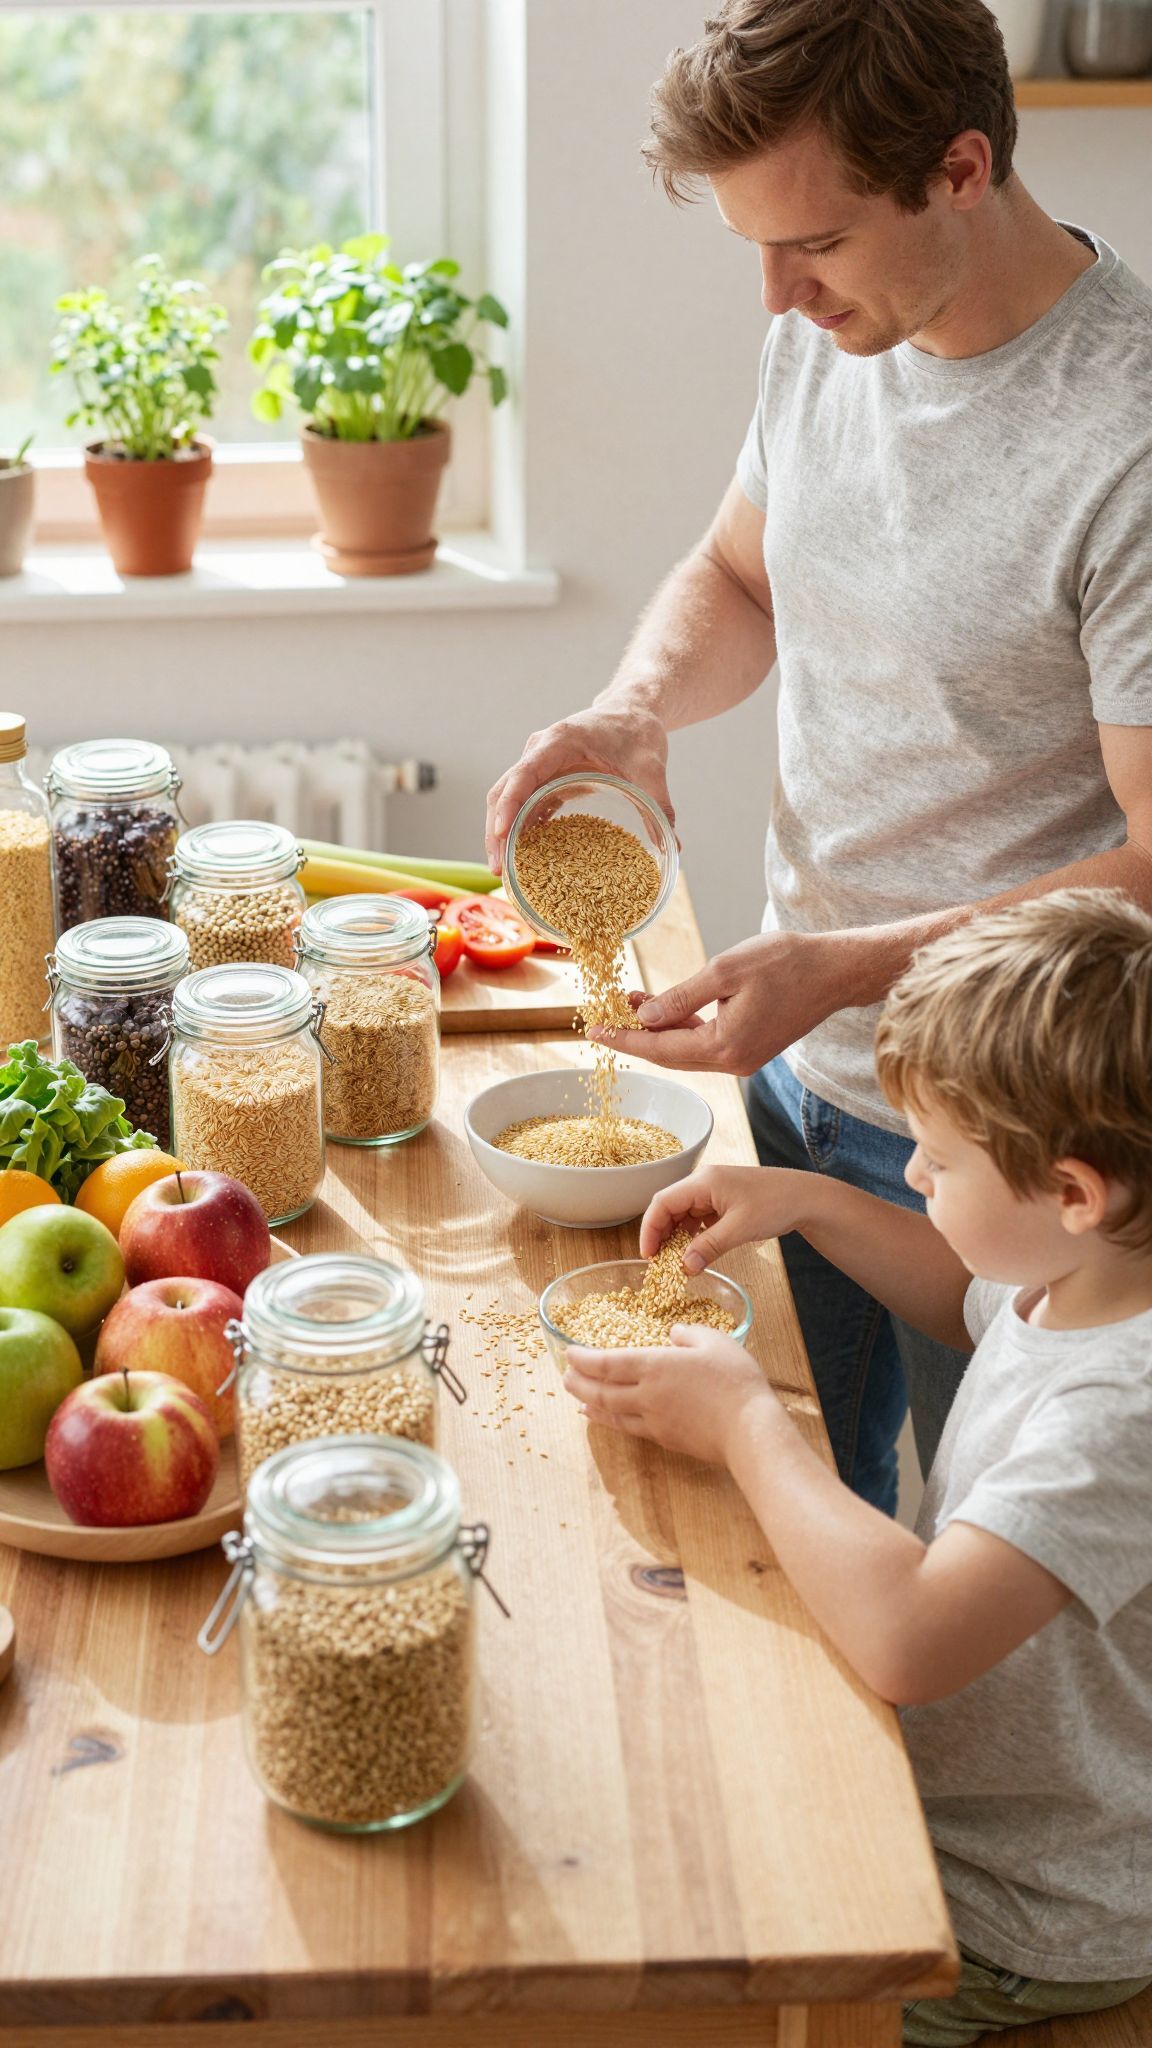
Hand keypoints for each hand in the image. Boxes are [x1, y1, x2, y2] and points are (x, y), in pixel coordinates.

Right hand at [485, 704, 674, 872]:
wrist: (633, 711)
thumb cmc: (638, 730)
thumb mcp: (652, 767)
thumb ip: (660, 804)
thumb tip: (674, 846)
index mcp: (559, 742)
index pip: (522, 775)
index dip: (509, 805)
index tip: (502, 835)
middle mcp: (539, 751)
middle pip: (503, 792)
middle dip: (496, 831)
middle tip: (498, 869)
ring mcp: (538, 763)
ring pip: (506, 799)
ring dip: (501, 834)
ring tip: (503, 871)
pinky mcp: (545, 777)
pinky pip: (522, 803)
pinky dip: (518, 828)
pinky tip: (523, 856)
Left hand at [563, 1325, 777, 1464]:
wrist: (749, 1431)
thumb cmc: (735, 1382)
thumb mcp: (715, 1341)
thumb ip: (689, 1334)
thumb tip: (673, 1334)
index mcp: (655, 1366)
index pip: (607, 1363)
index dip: (583, 1359)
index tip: (569, 1354)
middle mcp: (646, 1395)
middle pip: (600, 1391)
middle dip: (577, 1383)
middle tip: (564, 1376)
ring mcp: (653, 1421)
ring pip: (610, 1413)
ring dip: (589, 1404)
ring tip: (577, 1399)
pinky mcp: (665, 1439)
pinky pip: (629, 1428)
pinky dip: (611, 1422)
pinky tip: (610, 1420)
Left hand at [591, 929, 843, 1076]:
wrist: (835, 970)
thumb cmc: (788, 963)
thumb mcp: (725, 971)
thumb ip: (682, 996)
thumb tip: (647, 1016)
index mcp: (726, 1046)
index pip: (660, 1048)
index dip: (624, 1039)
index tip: (594, 1030)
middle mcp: (734, 1062)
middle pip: (670, 1055)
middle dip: (637, 1035)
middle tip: (607, 1014)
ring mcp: (745, 1058)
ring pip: (687, 1050)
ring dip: (660, 1029)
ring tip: (634, 1002)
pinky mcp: (752, 1047)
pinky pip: (706, 1044)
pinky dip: (684, 1027)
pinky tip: (669, 1007)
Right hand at [639, 1164, 811, 1269]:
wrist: (806, 1197)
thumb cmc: (775, 1204)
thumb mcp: (739, 1229)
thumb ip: (708, 1247)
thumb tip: (684, 1268)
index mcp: (703, 1181)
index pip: (662, 1202)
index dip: (650, 1229)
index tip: (648, 1255)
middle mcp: (704, 1181)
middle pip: (669, 1206)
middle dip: (661, 1234)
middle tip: (659, 1262)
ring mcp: (714, 1190)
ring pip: (683, 1212)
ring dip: (677, 1235)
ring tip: (676, 1259)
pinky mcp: (723, 1199)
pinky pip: (698, 1216)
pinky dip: (693, 1233)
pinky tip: (696, 1249)